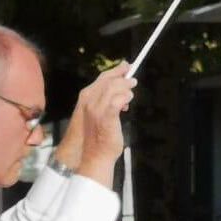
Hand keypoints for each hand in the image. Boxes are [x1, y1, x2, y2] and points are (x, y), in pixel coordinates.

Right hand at [54, 62, 136, 184]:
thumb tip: (123, 94)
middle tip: (133, 80)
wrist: (94, 154)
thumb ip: (108, 103)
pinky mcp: (106, 116)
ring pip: (113, 88)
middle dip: (122, 77)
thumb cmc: (99, 137)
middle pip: (108, 80)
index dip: (115, 71)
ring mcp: (97, 108)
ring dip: (125, 88)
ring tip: (131, 93)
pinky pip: (117, 100)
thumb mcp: (101, 116)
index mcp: (86, 98)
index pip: (102, 78)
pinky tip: (127, 103)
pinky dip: (125, 97)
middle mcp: (90, 101)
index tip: (126, 66)